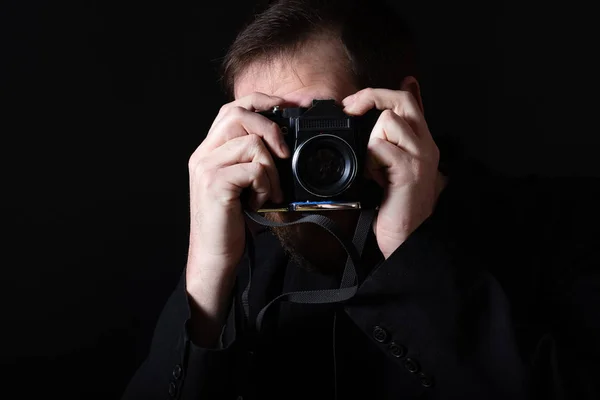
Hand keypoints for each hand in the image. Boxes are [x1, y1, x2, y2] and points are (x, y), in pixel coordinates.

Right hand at [186, 93, 288, 342]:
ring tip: (269, 191)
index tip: (293, 106)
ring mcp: (206, 167)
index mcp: (210, 149)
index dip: (265, 101)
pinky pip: (254, 169)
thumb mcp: (243, 184)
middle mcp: (203, 153)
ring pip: (252, 143)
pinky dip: (266, 185)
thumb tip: (285, 142)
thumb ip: (253, 160)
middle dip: (272, 129)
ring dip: (272, 169)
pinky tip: (260, 201)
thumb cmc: (232, 221)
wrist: (214, 255)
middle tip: (285, 154)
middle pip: (240, 114)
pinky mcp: (215, 184)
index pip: (234, 107)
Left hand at [343, 88, 444, 258]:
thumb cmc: (397, 207)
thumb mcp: (392, 171)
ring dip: (370, 141)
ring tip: (375, 167)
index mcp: (421, 144)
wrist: (408, 238)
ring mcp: (420, 156)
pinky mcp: (408, 169)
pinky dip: (370, 161)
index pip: (413, 103)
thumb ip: (388, 146)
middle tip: (351, 108)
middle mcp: (425, 145)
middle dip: (371, 97)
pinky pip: (379, 146)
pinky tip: (377, 179)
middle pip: (401, 100)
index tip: (378, 91)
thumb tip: (372, 132)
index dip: (398, 89)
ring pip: (387, 120)